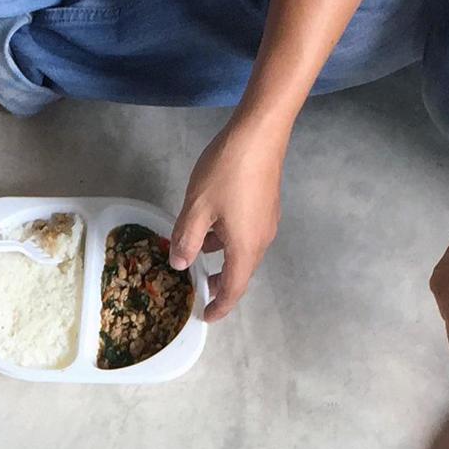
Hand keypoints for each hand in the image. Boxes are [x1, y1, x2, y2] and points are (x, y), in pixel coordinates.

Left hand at [169, 118, 283, 320]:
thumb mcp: (197, 208)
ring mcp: (267, 222)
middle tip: (200, 289)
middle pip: (242, 272)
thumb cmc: (227, 171)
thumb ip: (187, 239)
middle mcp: (262, 240)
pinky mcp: (267, 205)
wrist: (260, 133)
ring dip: (223, 259)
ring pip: (244, 252)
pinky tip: (213, 227)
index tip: (206, 316)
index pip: (233, 289)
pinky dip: (229, 241)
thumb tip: (180, 264)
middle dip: (220, 284)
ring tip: (199, 256)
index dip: (220, 306)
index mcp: (245, 248)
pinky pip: (247, 234)